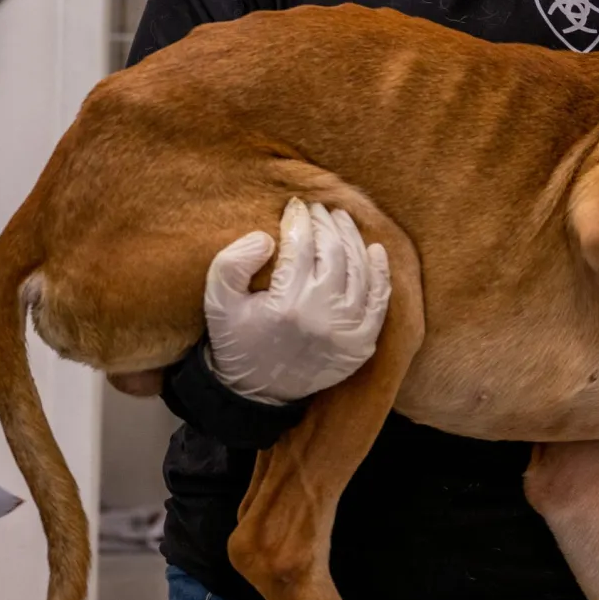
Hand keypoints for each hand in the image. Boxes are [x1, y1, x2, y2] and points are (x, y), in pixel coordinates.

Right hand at [203, 199, 390, 404]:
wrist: (257, 393)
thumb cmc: (237, 342)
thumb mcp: (218, 302)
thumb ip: (231, 264)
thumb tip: (266, 237)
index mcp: (286, 304)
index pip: (301, 246)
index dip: (299, 220)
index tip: (295, 206)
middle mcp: (322, 315)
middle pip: (333, 253)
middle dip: (326, 224)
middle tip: (319, 209)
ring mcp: (347, 330)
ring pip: (359, 269)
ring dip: (352, 239)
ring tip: (341, 220)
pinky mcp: (362, 343)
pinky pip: (379, 300)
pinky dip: (380, 272)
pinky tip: (374, 249)